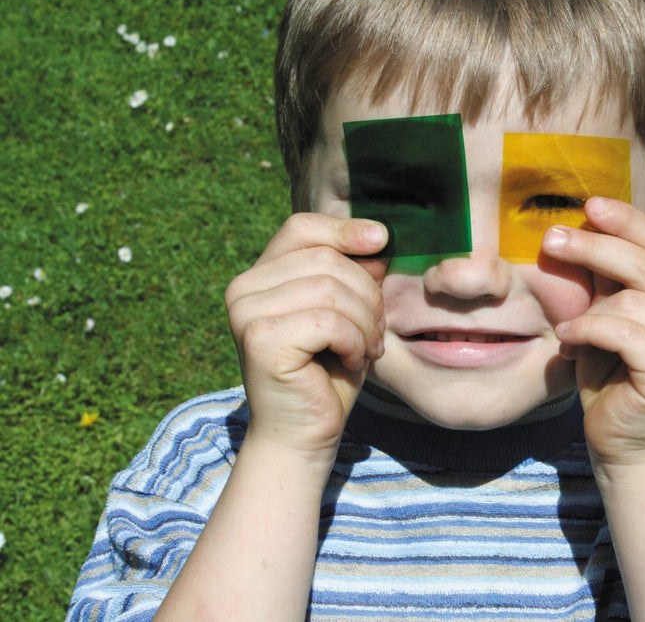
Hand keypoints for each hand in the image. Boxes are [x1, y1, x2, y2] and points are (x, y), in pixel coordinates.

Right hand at [224, 213, 388, 459]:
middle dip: (368, 295)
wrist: (303, 435)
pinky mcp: (261, 340)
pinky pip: (328, 321)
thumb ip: (354, 275)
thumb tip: (376, 237)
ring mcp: (247, 313)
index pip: (301, 228)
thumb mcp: (347, 313)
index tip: (381, 241)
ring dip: (365, 322)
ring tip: (366, 349)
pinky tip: (351, 361)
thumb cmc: (327, 373)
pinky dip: (354, 341)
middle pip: (327, 260)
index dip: (344, 229)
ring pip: (331, 289)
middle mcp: (243, 289)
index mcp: (259, 276)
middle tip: (376, 332)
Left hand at [540, 197, 644, 469]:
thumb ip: (608, 277)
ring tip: (567, 331)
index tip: (589, 204)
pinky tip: (570, 346)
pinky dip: (589, 332)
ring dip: (587, 311)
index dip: (627, 220)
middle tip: (552, 239)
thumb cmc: (611, 375)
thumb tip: (584, 222)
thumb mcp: (607, 314)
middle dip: (595, 245)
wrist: (624, 441)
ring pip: (632, 299)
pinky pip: (624, 332)